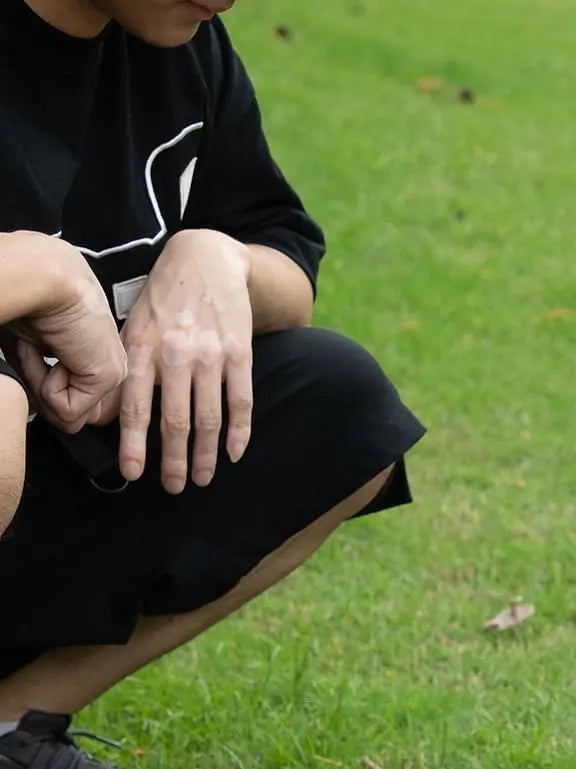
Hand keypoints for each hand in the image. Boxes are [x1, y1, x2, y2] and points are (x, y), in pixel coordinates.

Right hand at [2, 231, 127, 431]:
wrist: (41, 276)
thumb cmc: (32, 299)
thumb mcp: (36, 349)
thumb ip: (48, 382)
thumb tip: (42, 409)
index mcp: (99, 358)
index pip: (84, 404)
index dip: (53, 395)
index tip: (36, 366)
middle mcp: (112, 366)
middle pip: (81, 416)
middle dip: (47, 395)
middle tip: (35, 357)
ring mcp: (114, 374)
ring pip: (72, 416)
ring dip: (43, 387)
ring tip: (40, 350)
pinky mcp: (107, 377)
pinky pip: (68, 409)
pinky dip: (46, 385)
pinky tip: (49, 351)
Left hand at [116, 229, 253, 493]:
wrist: (206, 260)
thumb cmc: (164, 298)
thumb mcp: (134, 323)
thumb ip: (130, 366)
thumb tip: (119, 415)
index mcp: (143, 347)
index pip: (137, 406)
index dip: (135, 444)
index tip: (134, 473)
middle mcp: (176, 354)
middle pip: (175, 420)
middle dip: (175, 460)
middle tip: (175, 487)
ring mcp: (211, 355)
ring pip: (209, 418)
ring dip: (207, 455)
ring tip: (204, 478)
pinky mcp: (240, 354)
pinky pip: (241, 402)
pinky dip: (239, 433)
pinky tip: (234, 453)